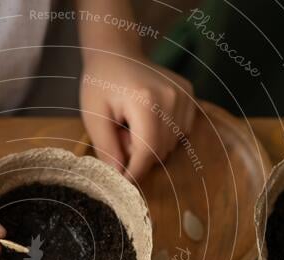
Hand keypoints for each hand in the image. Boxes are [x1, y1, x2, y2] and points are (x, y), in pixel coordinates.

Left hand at [80, 54, 195, 182]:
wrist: (115, 53)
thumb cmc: (100, 83)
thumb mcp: (93, 116)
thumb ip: (106, 147)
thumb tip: (118, 175)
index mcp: (146, 101)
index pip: (146, 151)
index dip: (135, 171)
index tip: (123, 182)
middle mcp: (171, 97)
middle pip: (160, 150)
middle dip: (139, 155)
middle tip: (120, 137)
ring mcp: (184, 95)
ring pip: (171, 144)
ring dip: (151, 146)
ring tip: (132, 126)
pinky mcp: (190, 95)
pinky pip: (180, 132)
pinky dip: (163, 135)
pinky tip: (147, 120)